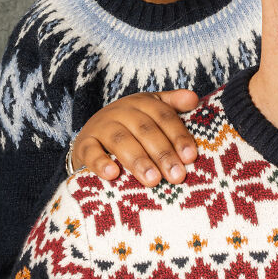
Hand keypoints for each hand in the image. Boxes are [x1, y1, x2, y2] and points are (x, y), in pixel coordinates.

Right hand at [71, 90, 198, 184]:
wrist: (91, 135)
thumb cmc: (131, 127)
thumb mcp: (151, 112)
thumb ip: (173, 105)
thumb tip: (194, 98)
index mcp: (142, 103)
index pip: (164, 117)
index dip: (178, 136)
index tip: (190, 158)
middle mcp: (121, 111)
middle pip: (145, 130)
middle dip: (163, 153)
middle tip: (177, 176)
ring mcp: (101, 126)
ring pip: (121, 141)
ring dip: (138, 160)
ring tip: (153, 180)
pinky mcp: (83, 144)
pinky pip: (91, 152)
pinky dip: (101, 162)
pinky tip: (113, 175)